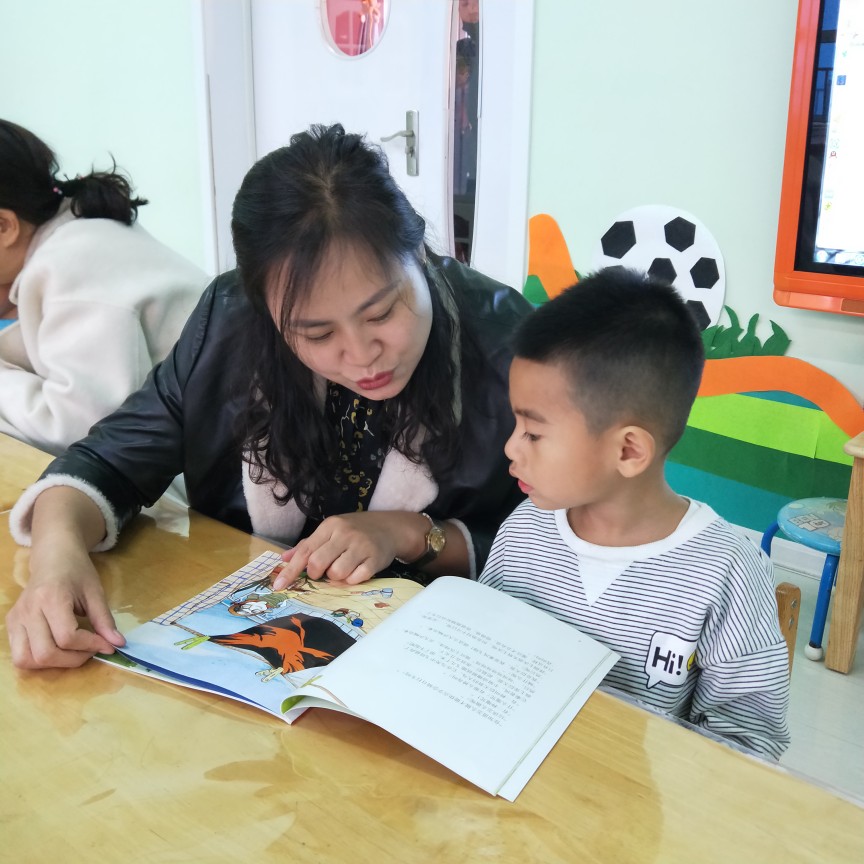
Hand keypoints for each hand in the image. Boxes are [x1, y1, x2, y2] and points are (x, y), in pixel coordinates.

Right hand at [6, 547, 124, 669]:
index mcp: (50, 598)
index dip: (90, 645)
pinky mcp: (10, 624)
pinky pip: (19, 655)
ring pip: (26, 660)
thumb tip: (118, 644)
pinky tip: (56, 650)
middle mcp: (28, 611)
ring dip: (53, 664)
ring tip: (72, 652)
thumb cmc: (76, 571)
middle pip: (45, 653)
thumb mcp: (95, 592)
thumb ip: (104, 620)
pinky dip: (38, 661)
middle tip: (90, 650)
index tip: (107, 645)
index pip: (67, 637)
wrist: (53, 557)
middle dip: (72, 659)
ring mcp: (15, 619)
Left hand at [273, 511, 416, 587]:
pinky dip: (353, 580)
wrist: (390, 527)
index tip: (278, 587)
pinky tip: (357, 569)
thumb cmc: (356, 530)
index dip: (290, 571)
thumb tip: (284, 558)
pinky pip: (355, 579)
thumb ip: (308, 545)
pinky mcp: (374, 559)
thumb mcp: (332, 531)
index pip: (305, 550)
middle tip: (324, 571)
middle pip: (318, 564)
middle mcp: (344, 534)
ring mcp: (361, 546)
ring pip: (336, 574)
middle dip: (317, 574)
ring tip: (344, 567)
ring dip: (336, 577)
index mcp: (330, 526)